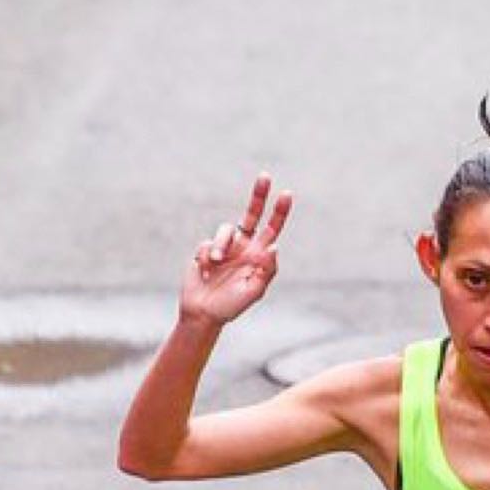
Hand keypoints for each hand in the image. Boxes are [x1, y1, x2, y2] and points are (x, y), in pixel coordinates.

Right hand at [180, 172, 293, 325]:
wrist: (202, 313)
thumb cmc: (231, 306)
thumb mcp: (254, 291)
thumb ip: (266, 270)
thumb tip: (274, 246)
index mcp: (258, 255)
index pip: (271, 229)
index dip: (279, 212)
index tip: (286, 194)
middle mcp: (243, 247)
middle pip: (252, 214)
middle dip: (259, 195)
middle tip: (265, 176)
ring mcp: (224, 247)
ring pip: (226, 229)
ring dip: (221, 244)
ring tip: (215, 262)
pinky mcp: (205, 250)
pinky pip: (207, 244)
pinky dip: (206, 256)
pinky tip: (205, 272)